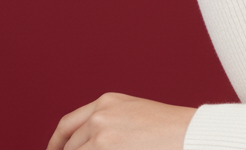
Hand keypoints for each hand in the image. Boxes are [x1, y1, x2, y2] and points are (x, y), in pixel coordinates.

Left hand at [47, 92, 195, 149]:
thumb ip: (108, 121)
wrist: (190, 133)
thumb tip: (86, 142)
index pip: (67, 125)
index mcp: (107, 101)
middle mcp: (99, 115)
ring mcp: (100, 136)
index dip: (55, 144)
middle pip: (70, 146)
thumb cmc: (169, 128)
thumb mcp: (134, 113)